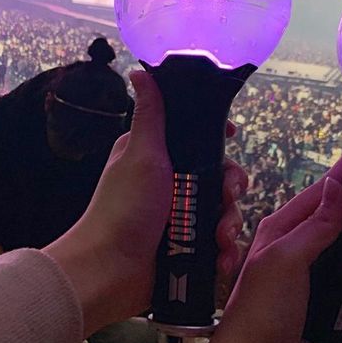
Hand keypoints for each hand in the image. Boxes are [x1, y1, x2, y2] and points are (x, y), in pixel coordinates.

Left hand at [45, 70, 246, 336]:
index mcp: (157, 156)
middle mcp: (171, 184)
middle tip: (228, 196)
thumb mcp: (140, 154)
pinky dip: (225, 250)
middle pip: (218, 175)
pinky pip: (218, 243)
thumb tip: (139, 70)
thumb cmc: (123, 208)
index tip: (231, 134)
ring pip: (223, 210)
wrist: (109, 272)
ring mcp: (180, 217)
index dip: (218, 136)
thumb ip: (150, 115)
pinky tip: (223, 258)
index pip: (197, 137)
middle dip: (230, 186)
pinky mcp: (188, 248)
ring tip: (221, 237)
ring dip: (230, 223)